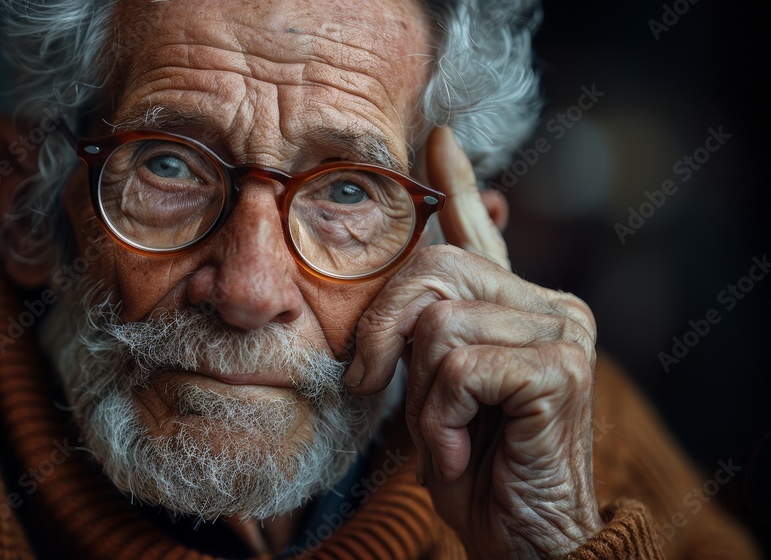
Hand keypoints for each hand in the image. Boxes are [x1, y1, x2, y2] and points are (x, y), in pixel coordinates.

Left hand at [345, 127, 603, 557]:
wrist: (520, 540)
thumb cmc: (473, 467)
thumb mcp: (431, 390)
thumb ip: (425, 335)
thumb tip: (407, 284)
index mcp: (514, 306)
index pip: (477, 232)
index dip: (453, 183)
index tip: (435, 138)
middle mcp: (548, 304)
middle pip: (429, 269)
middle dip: (381, 330)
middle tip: (374, 386)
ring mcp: (560, 331)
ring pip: (436, 323)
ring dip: (419, 394)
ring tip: (444, 433)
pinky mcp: (559, 369)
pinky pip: (457, 367)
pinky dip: (440, 418)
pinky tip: (460, 448)